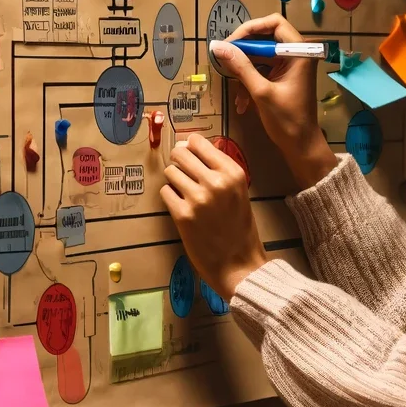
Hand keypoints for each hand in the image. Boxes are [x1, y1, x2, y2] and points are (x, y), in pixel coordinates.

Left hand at [160, 134, 268, 300]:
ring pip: (170, 172)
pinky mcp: (182, 215)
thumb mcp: (238, 192)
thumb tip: (190, 147)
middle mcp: (215, 181)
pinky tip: (182, 208)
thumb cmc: (240, 229)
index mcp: (233, 173)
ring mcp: (198, 198)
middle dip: (179, 163)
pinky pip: (165, 192)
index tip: (191, 156)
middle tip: (184, 175)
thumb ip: (220, 170)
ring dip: (174, 181)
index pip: (199, 142)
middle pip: (180, 154)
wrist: (238, 264)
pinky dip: (170, 198)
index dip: (190, 147)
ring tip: (185, 195)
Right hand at [214, 14, 337, 190]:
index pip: (274, 23)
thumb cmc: (287, 120)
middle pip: (265, 38)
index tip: (231, 43)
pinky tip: (241, 102)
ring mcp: (289, 66)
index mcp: (299, 52)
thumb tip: (217, 47)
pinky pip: (262, 71)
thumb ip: (240, 67)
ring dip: (244, 71)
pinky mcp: (283, 78)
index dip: (250, 29)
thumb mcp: (261, 92)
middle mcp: (296, 54)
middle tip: (224, 60)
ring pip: (260, 56)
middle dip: (244, 51)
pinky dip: (249, 82)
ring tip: (232, 87)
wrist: (301, 146)